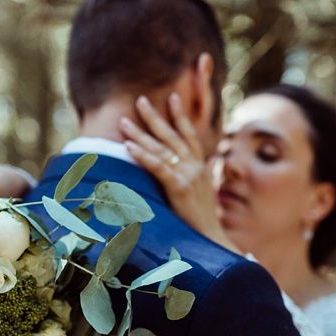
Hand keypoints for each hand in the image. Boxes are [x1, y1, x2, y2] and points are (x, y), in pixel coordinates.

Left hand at [120, 93, 237, 251]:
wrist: (211, 238)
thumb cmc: (199, 220)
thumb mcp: (195, 193)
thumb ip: (185, 178)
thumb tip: (172, 173)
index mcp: (199, 165)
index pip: (188, 134)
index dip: (180, 115)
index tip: (173, 96)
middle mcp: (195, 166)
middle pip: (171, 135)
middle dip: (154, 116)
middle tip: (139, 99)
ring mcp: (187, 175)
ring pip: (160, 149)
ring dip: (140, 134)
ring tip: (124, 122)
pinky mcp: (179, 187)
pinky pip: (157, 167)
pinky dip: (142, 156)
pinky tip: (129, 147)